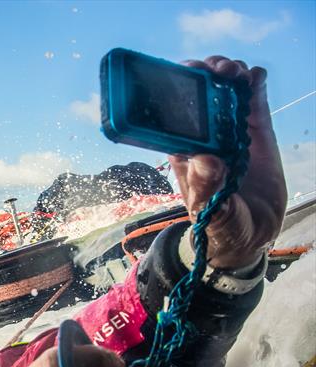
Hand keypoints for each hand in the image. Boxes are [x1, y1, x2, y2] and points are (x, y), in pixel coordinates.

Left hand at [170, 56, 286, 268]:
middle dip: (204, 73)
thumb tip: (207, 160)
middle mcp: (205, 136)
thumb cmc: (220, 224)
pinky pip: (253, 100)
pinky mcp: (256, 131)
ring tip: (235, 72)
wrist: (252, 233)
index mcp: (184, 151)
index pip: (171, 113)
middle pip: (198, 93)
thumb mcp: (211, 212)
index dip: (175, 89)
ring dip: (228, 73)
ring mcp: (230, 130)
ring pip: (225, 90)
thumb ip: (208, 189)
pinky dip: (254, 82)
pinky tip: (255, 77)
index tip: (186, 76)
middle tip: (216, 71)